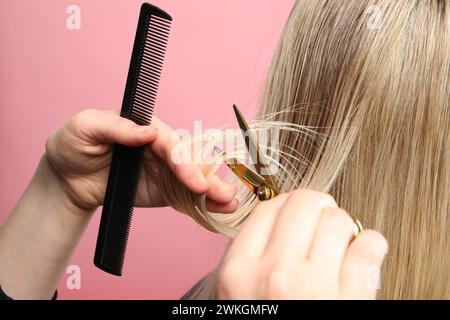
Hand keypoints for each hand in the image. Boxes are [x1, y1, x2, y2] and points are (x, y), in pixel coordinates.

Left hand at [45, 109, 237, 213]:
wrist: (66, 179)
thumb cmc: (73, 143)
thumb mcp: (85, 127)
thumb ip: (115, 126)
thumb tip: (149, 131)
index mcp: (143, 127)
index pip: (169, 142)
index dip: (182, 160)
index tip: (193, 180)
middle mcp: (158, 148)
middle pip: (187, 160)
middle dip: (206, 177)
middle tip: (223, 193)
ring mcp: (162, 170)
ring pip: (191, 178)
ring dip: (211, 190)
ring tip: (229, 203)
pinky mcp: (161, 190)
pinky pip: (183, 196)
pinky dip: (201, 203)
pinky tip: (218, 209)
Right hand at [216, 190, 387, 298]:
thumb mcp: (237, 298)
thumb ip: (251, 259)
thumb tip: (283, 219)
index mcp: (238, 272)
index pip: (268, 209)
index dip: (288, 204)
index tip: (299, 212)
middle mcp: (273, 274)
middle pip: (304, 204)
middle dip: (319, 207)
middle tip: (325, 221)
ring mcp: (313, 288)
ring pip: (337, 220)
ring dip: (345, 227)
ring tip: (342, 244)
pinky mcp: (349, 301)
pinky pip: (368, 247)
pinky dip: (371, 244)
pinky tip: (365, 253)